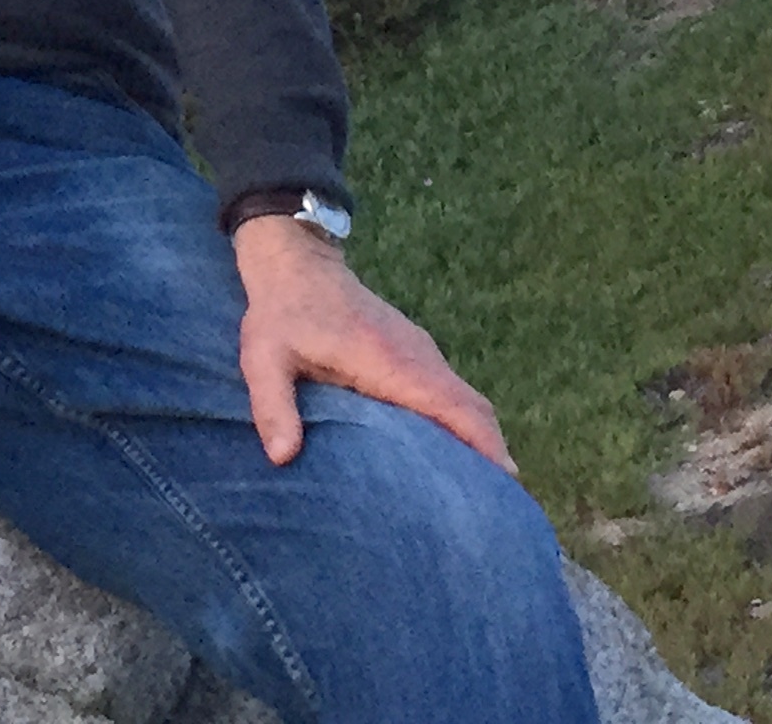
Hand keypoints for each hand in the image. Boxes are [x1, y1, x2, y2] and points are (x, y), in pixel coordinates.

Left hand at [230, 214, 513, 472]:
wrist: (296, 261)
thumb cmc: (281, 312)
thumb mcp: (264, 357)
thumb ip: (273, 405)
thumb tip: (282, 457)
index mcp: (389, 361)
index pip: (451, 405)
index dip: (482, 443)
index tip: (507, 485)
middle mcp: (416, 355)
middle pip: (473, 408)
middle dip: (492, 454)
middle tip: (500, 509)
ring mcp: (419, 351)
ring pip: (466, 400)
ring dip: (480, 439)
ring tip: (483, 494)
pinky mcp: (414, 351)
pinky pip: (451, 391)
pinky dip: (464, 423)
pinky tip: (453, 457)